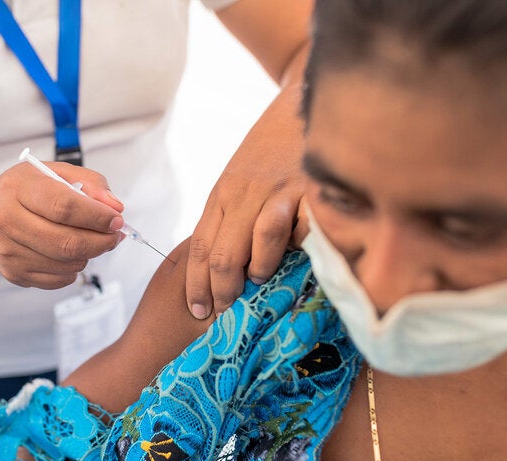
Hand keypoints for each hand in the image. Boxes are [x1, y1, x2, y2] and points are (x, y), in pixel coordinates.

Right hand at [0, 160, 124, 288]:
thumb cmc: (27, 191)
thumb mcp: (56, 172)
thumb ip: (91, 183)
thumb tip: (114, 208)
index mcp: (17, 189)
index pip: (64, 207)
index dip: (97, 217)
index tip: (117, 220)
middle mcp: (5, 221)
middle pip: (67, 242)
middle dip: (101, 242)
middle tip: (114, 236)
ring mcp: (7, 251)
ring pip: (67, 264)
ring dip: (89, 255)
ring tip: (90, 240)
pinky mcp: (13, 273)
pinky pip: (59, 280)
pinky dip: (74, 269)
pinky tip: (70, 253)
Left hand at [185, 156, 303, 318]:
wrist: (302, 101)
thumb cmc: (272, 147)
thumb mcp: (240, 178)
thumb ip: (232, 215)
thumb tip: (229, 265)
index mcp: (223, 193)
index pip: (200, 247)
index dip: (196, 283)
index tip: (195, 310)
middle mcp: (245, 194)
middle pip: (223, 254)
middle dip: (221, 291)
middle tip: (225, 312)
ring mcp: (277, 191)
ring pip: (258, 244)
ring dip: (258, 271)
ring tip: (261, 280)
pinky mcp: (310, 190)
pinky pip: (300, 230)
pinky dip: (297, 247)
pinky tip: (299, 250)